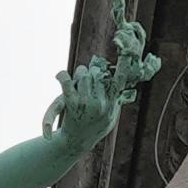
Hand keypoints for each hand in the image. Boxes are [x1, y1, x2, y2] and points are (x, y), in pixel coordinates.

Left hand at [44, 16, 155, 161]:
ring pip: (82, 74)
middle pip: (96, 72)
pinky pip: (67, 82)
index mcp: (112, 103)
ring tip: (76, 82)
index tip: (127, 45)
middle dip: (91, 71)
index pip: (122, 77)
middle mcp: (102, 103)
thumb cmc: (94, 128)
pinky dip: (62, 76)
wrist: (76, 143)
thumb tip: (122, 83)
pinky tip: (60, 76)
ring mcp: (87, 103)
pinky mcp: (72, 104)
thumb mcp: (111, 115)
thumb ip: (115, 98)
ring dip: (78, 75)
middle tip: (87, 74)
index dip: (125, 60)